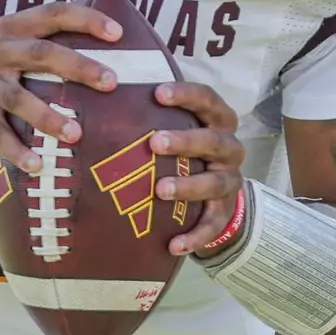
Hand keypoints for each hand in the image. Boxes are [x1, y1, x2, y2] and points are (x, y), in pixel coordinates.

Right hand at [0, 3, 120, 172]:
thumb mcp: (12, 49)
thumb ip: (47, 45)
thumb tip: (110, 53)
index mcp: (12, 27)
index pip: (53, 13)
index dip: (86, 19)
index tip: (118, 34)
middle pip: (41, 53)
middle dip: (79, 66)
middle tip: (111, 82)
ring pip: (18, 97)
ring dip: (49, 117)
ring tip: (76, 135)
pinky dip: (18, 151)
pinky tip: (38, 165)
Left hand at [149, 82, 245, 256]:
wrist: (216, 192)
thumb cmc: (187, 149)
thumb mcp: (179, 125)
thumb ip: (154, 112)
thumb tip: (106, 89)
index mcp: (218, 121)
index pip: (208, 100)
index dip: (186, 95)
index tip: (158, 94)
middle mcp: (229, 148)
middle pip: (213, 140)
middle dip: (184, 140)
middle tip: (154, 142)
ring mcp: (229, 181)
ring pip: (214, 182)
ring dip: (188, 186)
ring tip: (160, 189)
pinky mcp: (224, 211)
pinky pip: (213, 225)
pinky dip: (195, 236)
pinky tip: (174, 245)